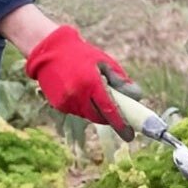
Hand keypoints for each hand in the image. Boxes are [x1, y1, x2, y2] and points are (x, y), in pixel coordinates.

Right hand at [23, 25, 140, 141]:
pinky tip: (80, 92)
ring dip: (96, 111)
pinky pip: (77, 112)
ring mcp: (67, 102)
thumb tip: (137, 97)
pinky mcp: (59, 105)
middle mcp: (78, 95)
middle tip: (118, 117)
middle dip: (109, 119)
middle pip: (99, 117)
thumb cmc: (82, 55)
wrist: (49, 51)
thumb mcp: (104, 62)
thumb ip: (121, 80)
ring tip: (93, 94)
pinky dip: (84, 107)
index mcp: (92, 83)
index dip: (121, 124)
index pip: (109, 109)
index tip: (130, 135)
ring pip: (88, 115)